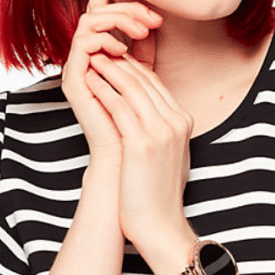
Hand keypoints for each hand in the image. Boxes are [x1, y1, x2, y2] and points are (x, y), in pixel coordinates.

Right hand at [61, 0, 162, 158]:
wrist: (128, 146)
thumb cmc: (138, 110)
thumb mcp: (146, 68)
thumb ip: (143, 42)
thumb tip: (151, 16)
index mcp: (101, 46)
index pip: (98, 7)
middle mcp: (85, 51)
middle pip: (98, 10)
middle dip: (127, 8)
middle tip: (154, 21)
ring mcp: (77, 62)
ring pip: (91, 21)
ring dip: (120, 20)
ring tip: (144, 32)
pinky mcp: (72, 76)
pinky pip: (84, 42)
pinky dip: (106, 39)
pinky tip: (125, 50)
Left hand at [85, 37, 194, 248]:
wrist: (160, 225)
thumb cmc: (158, 192)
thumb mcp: (170, 152)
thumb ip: (162, 126)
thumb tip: (147, 110)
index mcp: (184, 121)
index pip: (156, 83)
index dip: (133, 67)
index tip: (114, 58)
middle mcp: (177, 122)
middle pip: (146, 80)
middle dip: (122, 61)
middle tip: (101, 49)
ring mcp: (162, 131)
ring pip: (133, 87)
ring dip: (111, 68)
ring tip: (93, 56)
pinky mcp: (142, 143)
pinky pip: (119, 105)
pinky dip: (104, 88)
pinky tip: (90, 79)